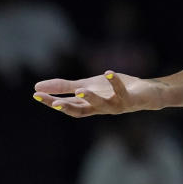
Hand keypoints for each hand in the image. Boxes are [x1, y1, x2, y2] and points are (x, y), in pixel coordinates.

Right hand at [33, 70, 163, 116]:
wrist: (146, 94)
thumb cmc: (115, 90)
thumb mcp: (87, 85)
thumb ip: (65, 87)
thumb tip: (37, 86)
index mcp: (88, 105)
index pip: (67, 106)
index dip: (51, 102)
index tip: (36, 95)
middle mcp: (100, 108)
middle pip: (80, 110)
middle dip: (65, 106)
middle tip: (52, 102)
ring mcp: (115, 105)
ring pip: (101, 105)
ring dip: (91, 97)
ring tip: (80, 89)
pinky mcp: (129, 99)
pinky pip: (121, 92)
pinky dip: (115, 82)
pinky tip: (108, 72)